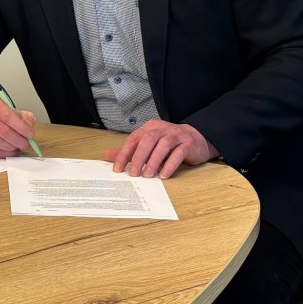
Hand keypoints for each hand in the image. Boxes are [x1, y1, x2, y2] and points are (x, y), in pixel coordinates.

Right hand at [0, 95, 36, 156]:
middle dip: (18, 140)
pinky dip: (4, 153)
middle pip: (3, 131)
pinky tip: (11, 151)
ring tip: (19, 147)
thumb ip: (21, 115)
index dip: (21, 127)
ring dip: (12, 147)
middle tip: (26, 143)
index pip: (8, 116)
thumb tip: (30, 123)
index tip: (30, 133)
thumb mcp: (7, 108)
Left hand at [102, 119, 217, 178]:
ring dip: (153, 161)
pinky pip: (178, 153)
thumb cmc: (168, 143)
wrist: (196, 138)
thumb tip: (107, 156)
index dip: (124, 154)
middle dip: (138, 158)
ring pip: (162, 146)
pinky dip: (170, 164)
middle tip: (133, 174)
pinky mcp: (187, 144)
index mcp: (149, 128)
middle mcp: (161, 129)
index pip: (133, 139)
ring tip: (148, 175)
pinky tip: (164, 175)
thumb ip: (129, 151)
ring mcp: (175, 135)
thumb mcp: (148, 145)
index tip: (118, 168)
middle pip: (147, 141)